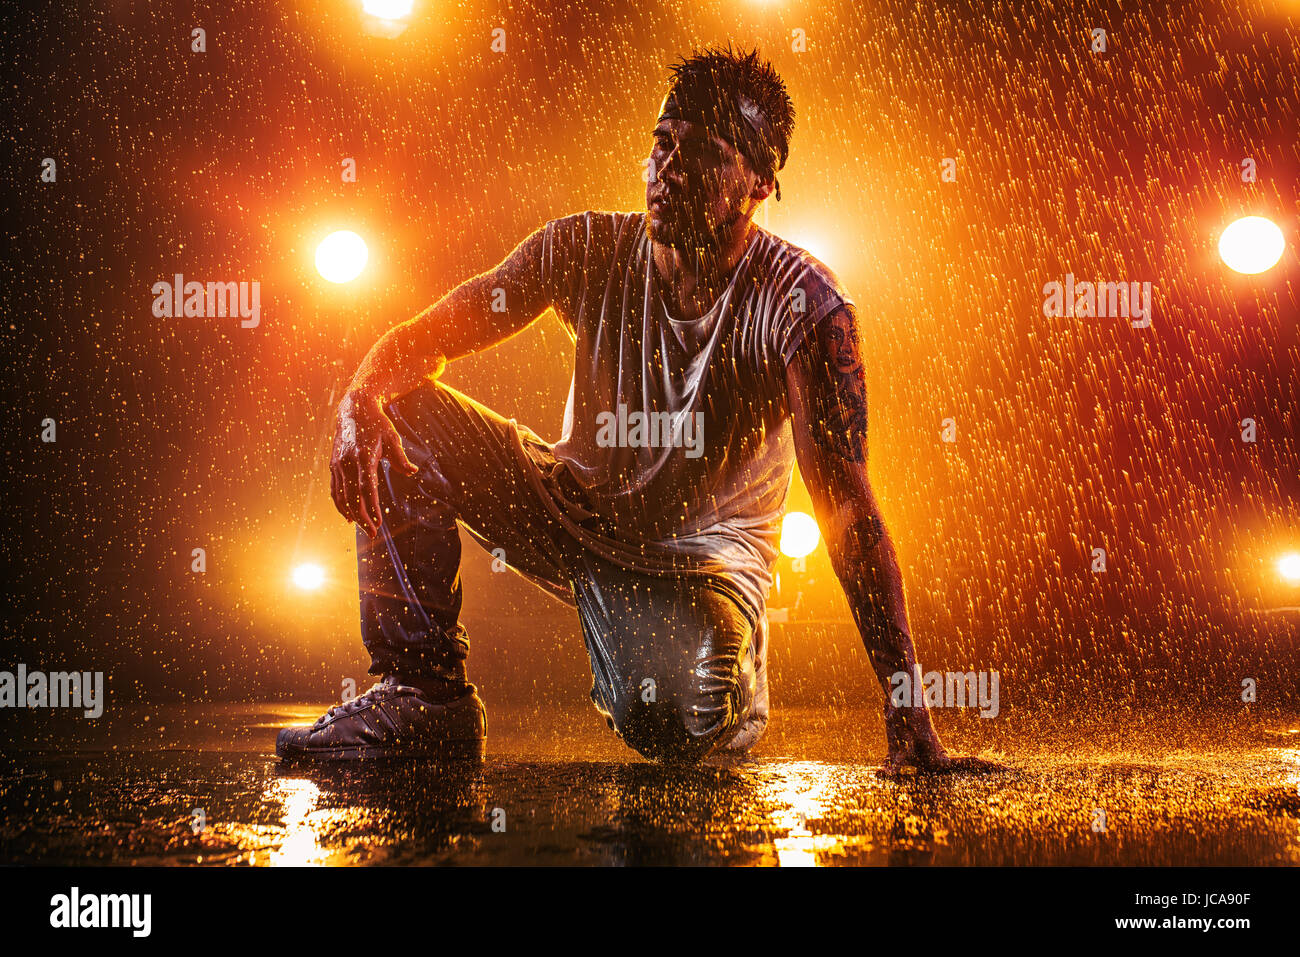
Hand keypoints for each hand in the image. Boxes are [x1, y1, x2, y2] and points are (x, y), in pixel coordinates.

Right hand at [329, 390, 419, 537]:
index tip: (378, 524)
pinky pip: (335, 490)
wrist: (354, 408)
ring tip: (364, 528)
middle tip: (373, 534)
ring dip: (352, 515)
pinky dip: (340, 505)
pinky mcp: (333, 465)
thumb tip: (412, 472)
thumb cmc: (377, 423)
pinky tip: (349, 516)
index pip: (367, 488)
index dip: (371, 508)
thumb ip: (400, 458)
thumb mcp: (392, 436)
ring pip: (341, 497)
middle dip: (363, 518)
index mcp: (363, 456)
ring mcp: (338, 464)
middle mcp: (347, 462)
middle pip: (352, 498)